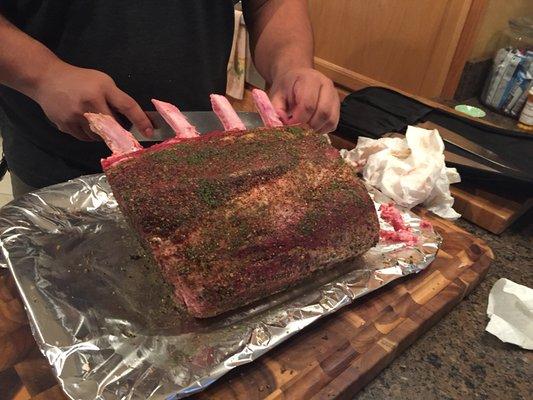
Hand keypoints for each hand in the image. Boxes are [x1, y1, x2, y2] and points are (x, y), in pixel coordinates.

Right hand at [32, 62, 152, 140]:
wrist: (46, 79)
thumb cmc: (80, 80)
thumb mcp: (103, 82)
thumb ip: (117, 99)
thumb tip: (134, 121)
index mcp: (102, 89)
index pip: (127, 106)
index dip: (140, 120)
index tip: (150, 132)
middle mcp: (89, 103)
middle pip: (114, 126)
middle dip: (121, 132)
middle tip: (125, 133)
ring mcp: (76, 116)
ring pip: (100, 136)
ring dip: (105, 134)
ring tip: (99, 122)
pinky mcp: (65, 125)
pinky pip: (86, 138)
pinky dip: (91, 135)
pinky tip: (87, 124)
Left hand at [269, 68, 339, 132]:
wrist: (297, 78)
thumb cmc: (286, 87)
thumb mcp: (276, 95)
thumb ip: (277, 110)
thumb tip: (281, 126)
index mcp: (309, 79)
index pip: (308, 105)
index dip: (298, 120)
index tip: (289, 125)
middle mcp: (326, 85)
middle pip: (323, 112)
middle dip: (308, 126)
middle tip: (297, 129)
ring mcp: (334, 95)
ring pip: (330, 120)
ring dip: (316, 129)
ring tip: (304, 129)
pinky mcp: (337, 106)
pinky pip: (333, 123)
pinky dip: (322, 130)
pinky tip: (311, 127)